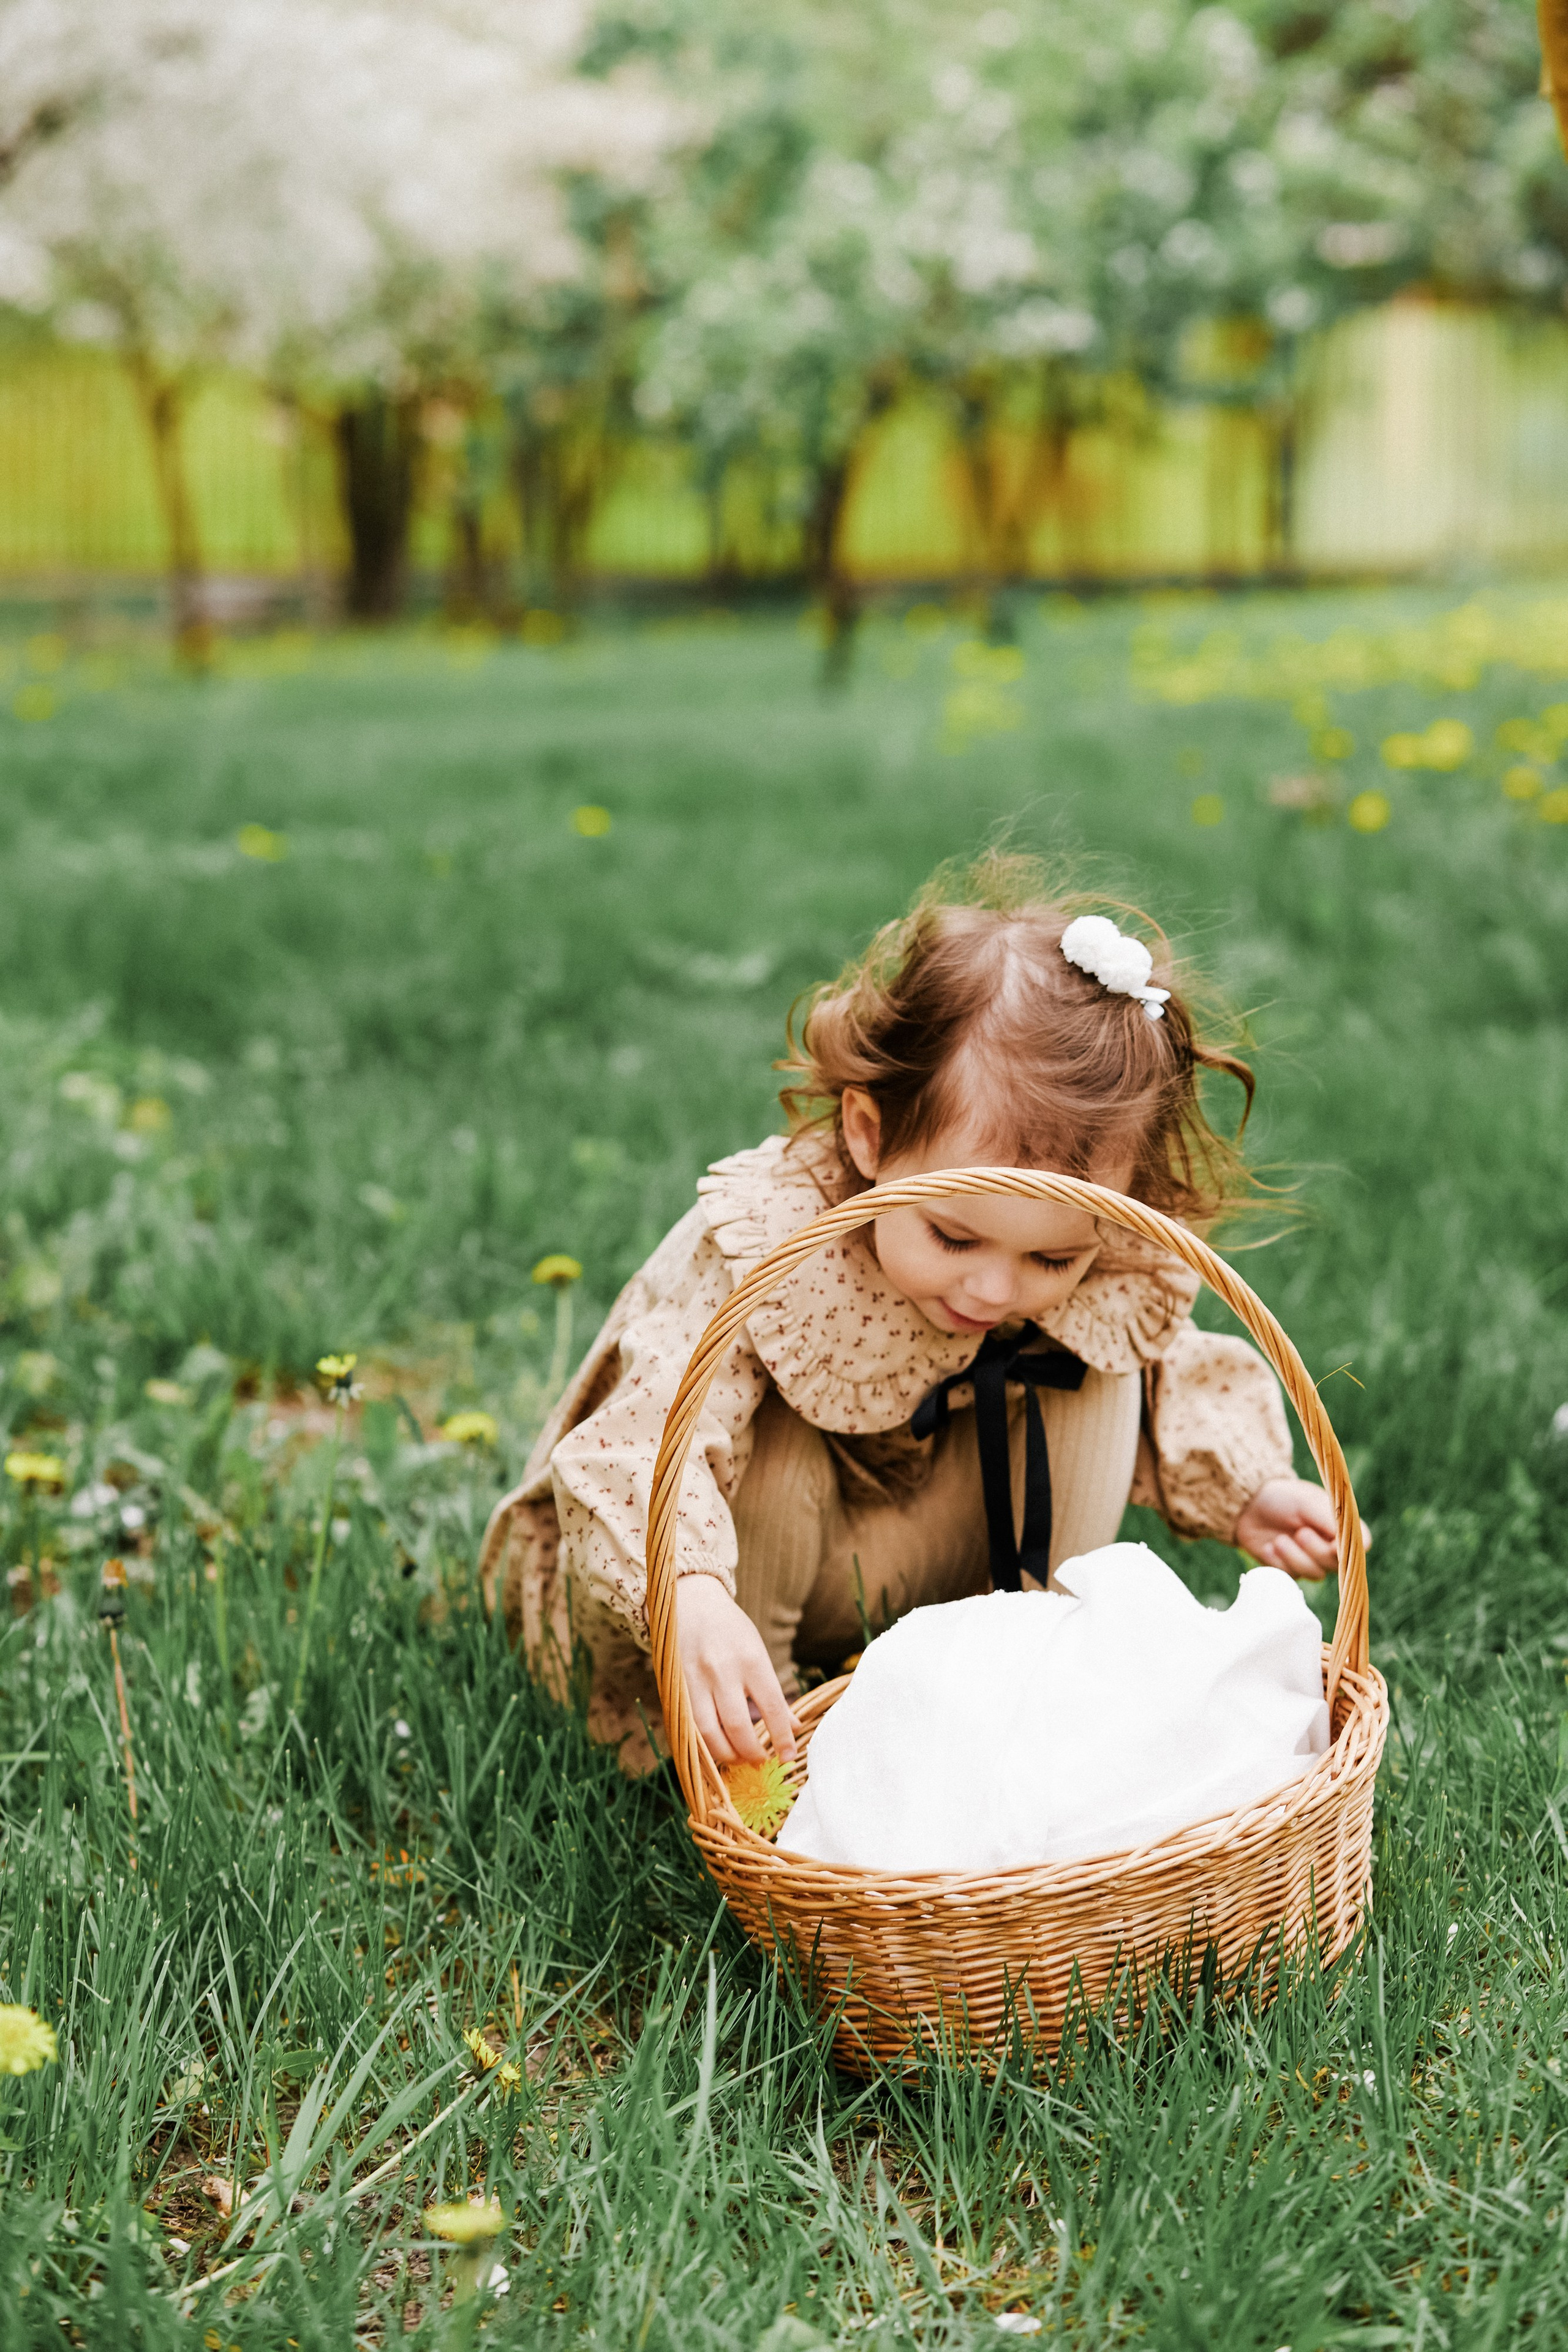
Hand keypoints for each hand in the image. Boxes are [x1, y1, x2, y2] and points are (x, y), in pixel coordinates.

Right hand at [675, 1576, 799, 1767]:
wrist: (690, 1602)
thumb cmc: (731, 1630)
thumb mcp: (758, 1652)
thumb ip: (772, 1692)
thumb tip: (794, 1727)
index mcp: (750, 1658)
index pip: (771, 1706)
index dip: (781, 1737)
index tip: (789, 1756)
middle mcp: (722, 1670)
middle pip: (737, 1725)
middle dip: (751, 1752)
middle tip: (761, 1760)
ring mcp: (696, 1679)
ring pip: (709, 1732)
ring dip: (727, 1755)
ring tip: (739, 1758)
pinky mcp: (677, 1687)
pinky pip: (690, 1726)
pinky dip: (704, 1745)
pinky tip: (715, 1749)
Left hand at [1232, 1476, 1372, 1582]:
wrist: (1249, 1505)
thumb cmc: (1283, 1498)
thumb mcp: (1306, 1502)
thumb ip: (1329, 1520)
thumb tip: (1349, 1542)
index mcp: (1342, 1526)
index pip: (1360, 1545)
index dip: (1347, 1549)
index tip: (1330, 1544)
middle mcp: (1331, 1546)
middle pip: (1338, 1565)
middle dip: (1315, 1550)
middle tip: (1299, 1532)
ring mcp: (1312, 1560)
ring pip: (1315, 1575)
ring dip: (1294, 1557)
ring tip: (1279, 1540)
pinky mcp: (1292, 1570)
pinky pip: (1292, 1577)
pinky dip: (1279, 1563)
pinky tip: (1269, 1548)